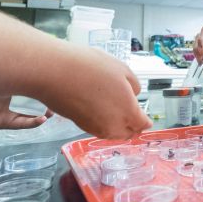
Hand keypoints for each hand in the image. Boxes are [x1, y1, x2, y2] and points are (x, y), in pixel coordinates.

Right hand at [35, 46, 151, 139]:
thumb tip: (133, 95)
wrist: (56, 73)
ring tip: (116, 111)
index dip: (146, 120)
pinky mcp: (80, 126)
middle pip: (128, 133)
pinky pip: (98, 129)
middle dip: (133, 126)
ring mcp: (95, 128)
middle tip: (133, 115)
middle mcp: (113, 126)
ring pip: (113, 133)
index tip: (146, 117)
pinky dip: (103, 124)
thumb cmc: (91, 67)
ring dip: (118, 126)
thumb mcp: (121, 69)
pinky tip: (100, 110)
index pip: (143, 124)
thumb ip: (133, 86)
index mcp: (128, 112)